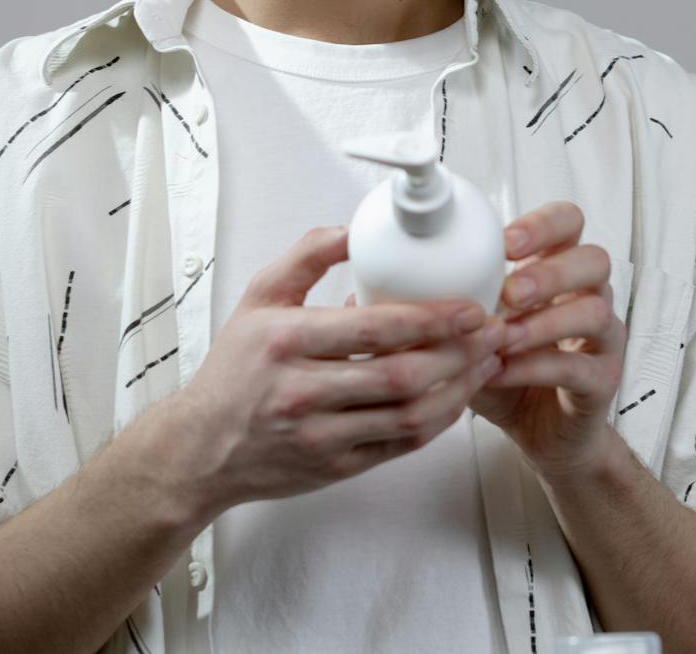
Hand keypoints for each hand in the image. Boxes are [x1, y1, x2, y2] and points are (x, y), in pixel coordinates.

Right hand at [169, 225, 508, 513]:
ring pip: (409, 415)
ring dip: (459, 388)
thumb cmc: (233, 371)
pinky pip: (401, 444)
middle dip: (460, 352)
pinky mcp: (336, 467)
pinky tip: (458, 396)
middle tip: (495, 330)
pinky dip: (438, 420)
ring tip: (487, 361)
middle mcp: (302, 391)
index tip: (469, 305)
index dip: (431, 318)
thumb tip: (355, 228)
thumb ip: (306, 256)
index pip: (373, 328)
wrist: (200, 449)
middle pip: (401, 375)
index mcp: (285, 341)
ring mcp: (321, 435)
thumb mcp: (257, 298)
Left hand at [466, 201, 624, 480]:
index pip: (568, 223)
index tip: (504, 241)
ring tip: (503, 336)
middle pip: (593, 259)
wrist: (539, 431)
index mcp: (558, 268)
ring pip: (594, 311)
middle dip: (549, 271)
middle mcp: (588, 294)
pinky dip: (538, 366)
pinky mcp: (604, 377)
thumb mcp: (470, 332)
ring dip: (544, 321)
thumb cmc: (507, 370)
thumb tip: (370, 293)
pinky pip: (581, 365)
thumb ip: (442, 306)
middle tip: (510, 290)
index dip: (543, 225)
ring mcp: (602, 336)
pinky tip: (504, 371)